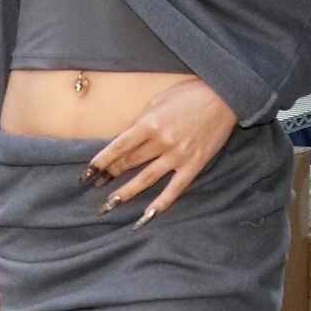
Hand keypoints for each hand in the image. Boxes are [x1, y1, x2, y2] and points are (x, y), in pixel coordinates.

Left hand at [84, 77, 236, 225]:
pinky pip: (175, 189)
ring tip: (110, 205)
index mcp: (149, 123)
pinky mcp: (194, 164)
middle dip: (111, 175)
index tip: (87, 174)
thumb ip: (142, 121)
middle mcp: (161, 140)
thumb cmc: (188, 94)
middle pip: (130, 162)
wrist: (224, 96)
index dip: (101, 162)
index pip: (118, 147)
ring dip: (126, 192)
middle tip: (97, 186)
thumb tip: (126, 139)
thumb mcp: (158, 101)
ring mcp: (178, 154)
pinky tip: (147, 216)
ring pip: (146, 178)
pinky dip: (161, 203)